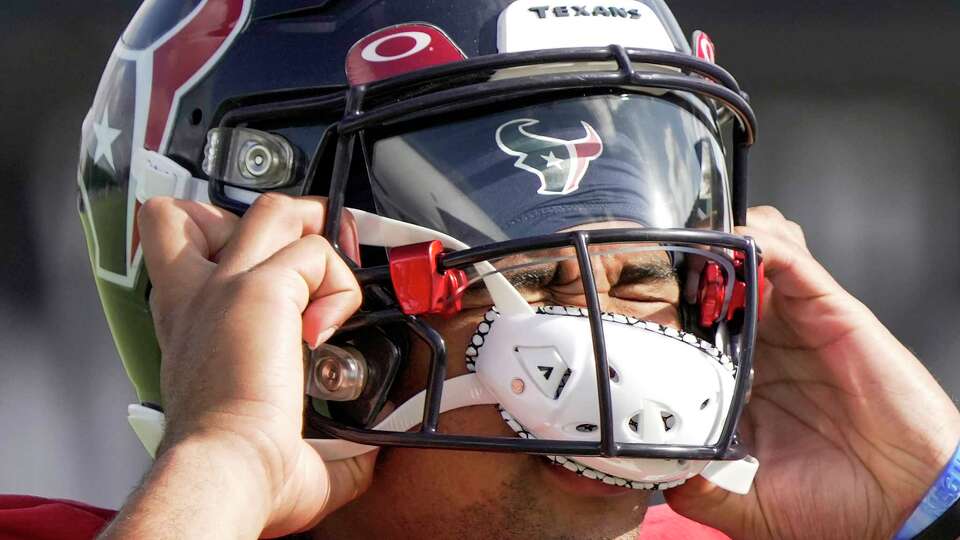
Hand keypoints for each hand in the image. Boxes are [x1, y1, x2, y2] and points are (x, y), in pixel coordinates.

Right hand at [105, 194, 370, 538]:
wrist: (225, 469)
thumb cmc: (235, 464)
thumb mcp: (265, 434)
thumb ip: (317, 439)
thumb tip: (360, 457)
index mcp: (191, 328)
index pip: (186, 254)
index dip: (229, 249)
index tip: (278, 285)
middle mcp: (199, 299)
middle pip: (216, 211)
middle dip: (273, 219)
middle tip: (309, 254)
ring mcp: (227, 286)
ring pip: (272, 211)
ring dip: (314, 232)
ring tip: (334, 278)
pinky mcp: (261, 289)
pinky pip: (317, 252)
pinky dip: (339, 284)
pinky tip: (328, 329)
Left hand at [665, 206, 959, 538]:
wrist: (906, 510)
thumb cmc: (834, 507)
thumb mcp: (743, 504)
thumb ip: (695, 484)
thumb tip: (647, 467)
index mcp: (740, 381)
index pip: (693, 326)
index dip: (663, 306)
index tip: (628, 300)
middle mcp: (765, 346)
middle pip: (719, 279)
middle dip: (685, 261)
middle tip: (654, 256)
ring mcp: (796, 325)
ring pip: (756, 253)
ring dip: (722, 239)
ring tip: (694, 243)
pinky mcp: (831, 311)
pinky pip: (794, 260)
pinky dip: (764, 242)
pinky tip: (739, 243)